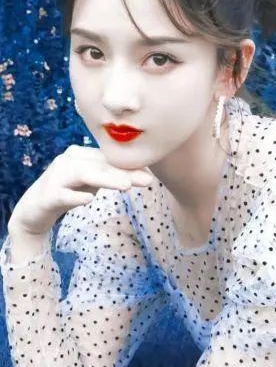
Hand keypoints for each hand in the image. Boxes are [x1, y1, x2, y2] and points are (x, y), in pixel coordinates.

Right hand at [7, 145, 152, 236]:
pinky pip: (63, 195)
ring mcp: (56, 177)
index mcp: (80, 155)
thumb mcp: (90, 183)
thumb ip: (108, 175)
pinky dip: (76, 197)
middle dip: (125, 172)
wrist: (33, 211)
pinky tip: (89, 200)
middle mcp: (68, 161)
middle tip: (148, 180)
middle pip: (100, 165)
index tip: (151, 173)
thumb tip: (140, 172)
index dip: (130, 166)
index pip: (108, 159)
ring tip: (126, 186)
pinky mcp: (48, 195)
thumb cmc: (67, 193)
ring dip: (106, 179)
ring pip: (84, 175)